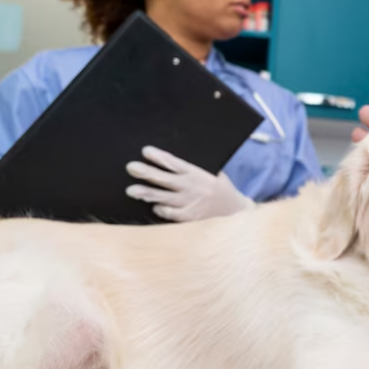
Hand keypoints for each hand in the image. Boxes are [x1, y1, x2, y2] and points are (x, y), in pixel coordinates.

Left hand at [125, 146, 254, 221]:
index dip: (159, 157)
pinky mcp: (189, 218)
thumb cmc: (222, 191)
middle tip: (131, 167)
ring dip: (146, 193)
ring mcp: (189, 203)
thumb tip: (174, 162)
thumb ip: (196, 170)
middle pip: (164, 179)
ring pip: (163, 198)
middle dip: (146, 172)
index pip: (175, 163)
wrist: (237, 213)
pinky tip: (155, 206)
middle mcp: (191, 188)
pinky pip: (170, 214)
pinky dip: (161, 209)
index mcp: (197, 174)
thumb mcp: (215, 175)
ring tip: (131, 190)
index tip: (146, 151)